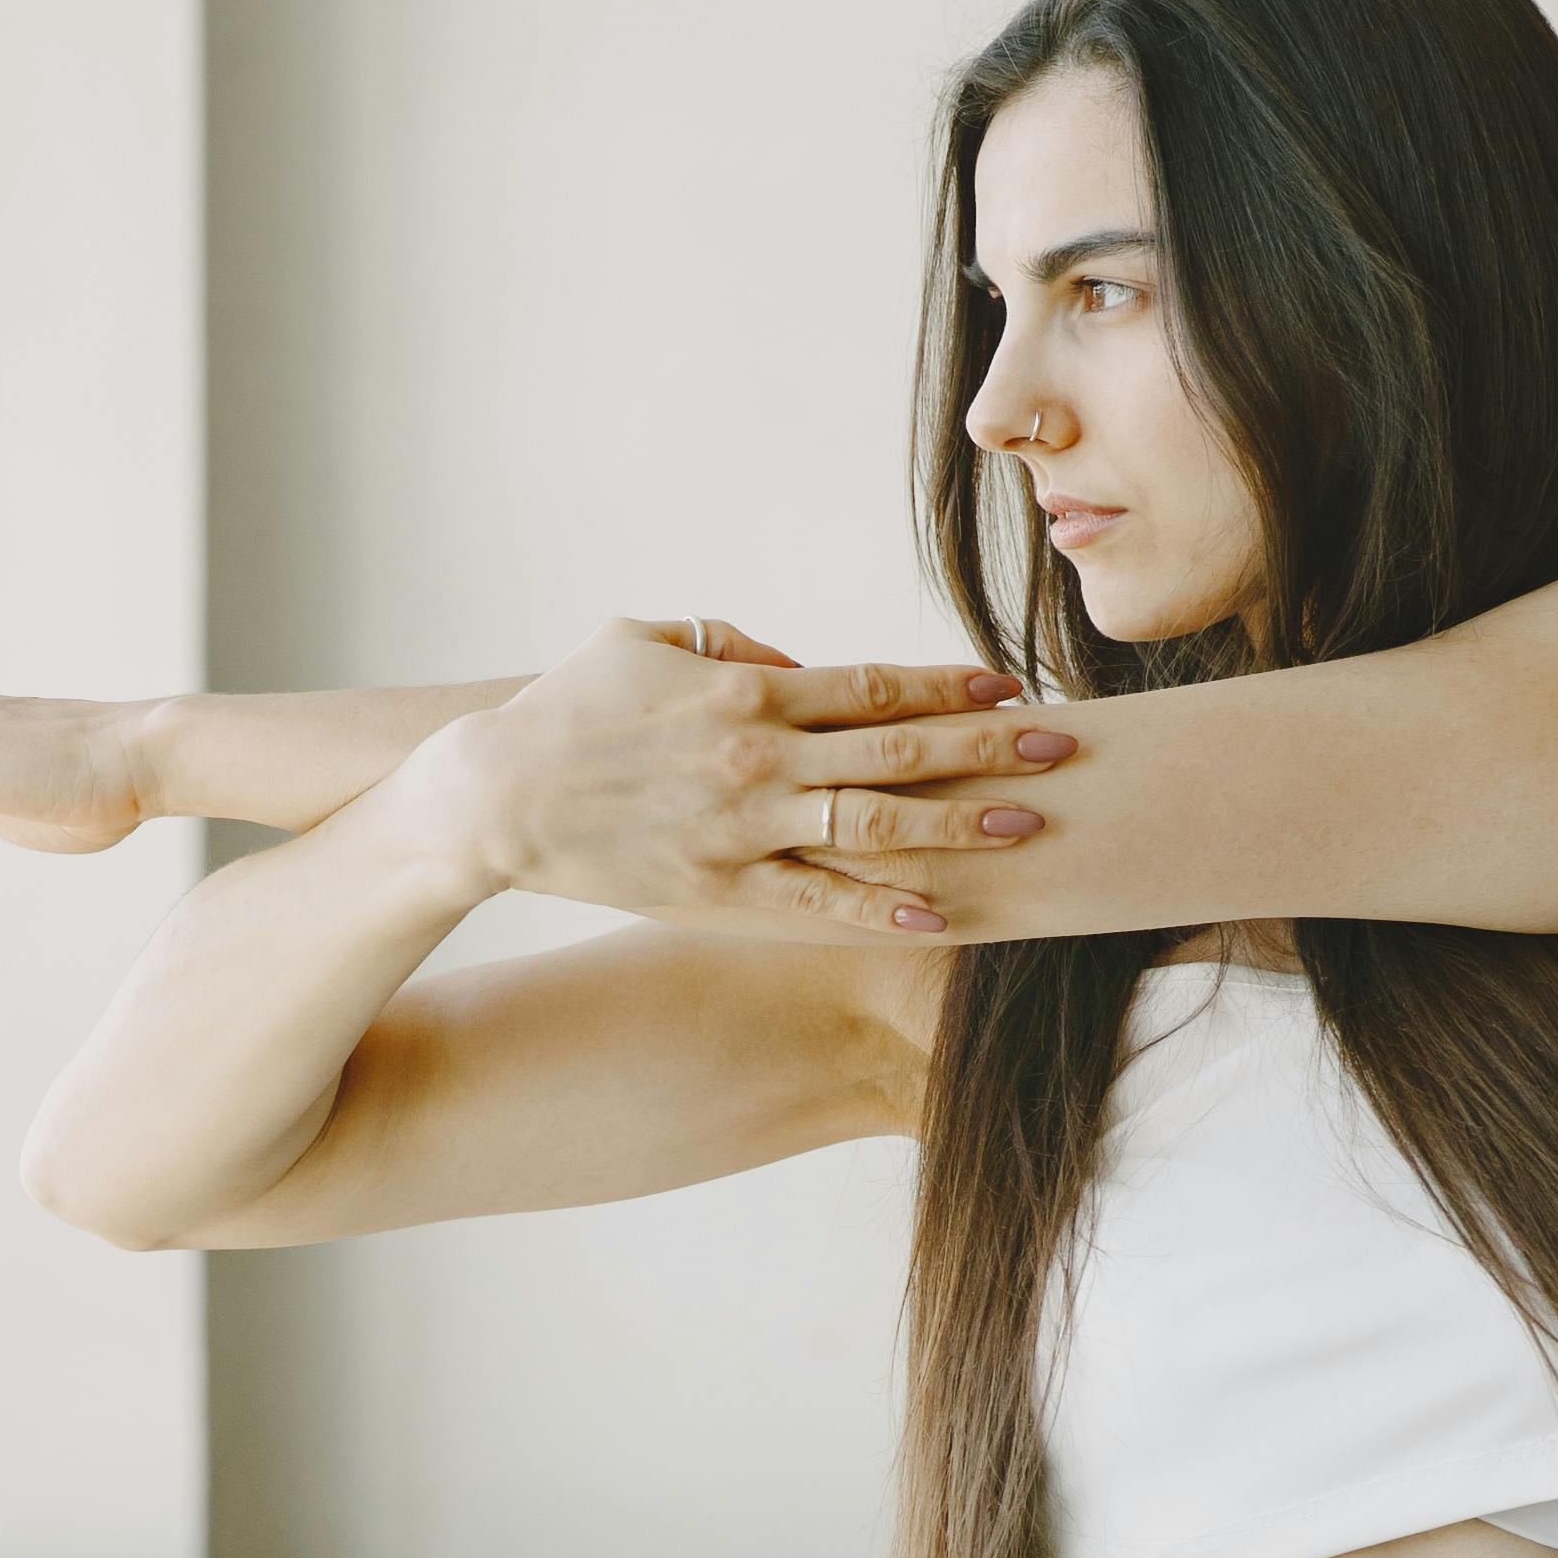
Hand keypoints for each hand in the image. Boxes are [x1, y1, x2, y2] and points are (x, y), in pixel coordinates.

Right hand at [400, 616, 1073, 936]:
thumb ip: (728, 645)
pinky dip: (878, 909)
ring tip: (1029, 828)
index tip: (1010, 688)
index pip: (871, 686)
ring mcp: (742, 829)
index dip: (948, 688)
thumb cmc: (569, 709)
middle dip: (987, 750)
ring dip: (958, 826)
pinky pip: (814, 902)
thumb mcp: (645, 642)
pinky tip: (940, 915)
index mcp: (746, 690)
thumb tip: (795, 663)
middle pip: (896, 751)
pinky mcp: (718, 890)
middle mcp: (757, 758)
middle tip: (1063, 750)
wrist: (494, 796)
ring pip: (872, 825)